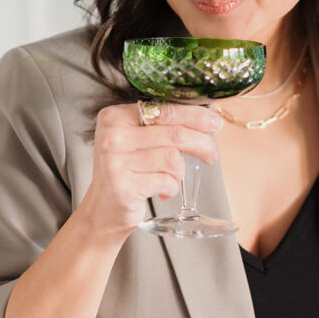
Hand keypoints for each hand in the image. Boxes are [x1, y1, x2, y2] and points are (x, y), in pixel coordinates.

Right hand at [81, 102, 220, 235]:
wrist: (104, 208)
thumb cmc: (126, 171)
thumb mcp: (137, 140)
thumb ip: (161, 126)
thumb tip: (205, 119)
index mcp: (115, 116)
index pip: (165, 109)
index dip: (195, 116)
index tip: (214, 123)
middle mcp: (112, 136)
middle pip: (174, 134)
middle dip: (201, 144)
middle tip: (211, 154)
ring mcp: (115, 161)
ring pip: (173, 159)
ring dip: (179, 172)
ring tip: (171, 178)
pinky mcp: (123, 186)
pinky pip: (166, 181)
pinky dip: (171, 188)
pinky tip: (161, 190)